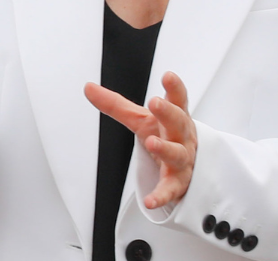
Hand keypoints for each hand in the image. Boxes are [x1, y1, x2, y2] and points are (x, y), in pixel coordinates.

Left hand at [84, 71, 197, 208]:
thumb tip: (88, 87)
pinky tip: (151, 201)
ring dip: (166, 148)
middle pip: (179, 122)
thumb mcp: (141, 119)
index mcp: (174, 117)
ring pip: (177, 154)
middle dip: (168, 112)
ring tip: (152, 142)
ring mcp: (182, 160)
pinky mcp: (178, 183)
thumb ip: (115, 104)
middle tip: (156, 102)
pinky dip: (161, 195)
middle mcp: (181, 137)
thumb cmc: (166, 135)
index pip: (177, 99)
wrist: (189, 165)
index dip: (174, 87)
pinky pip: (170, 190)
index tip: (168, 75)